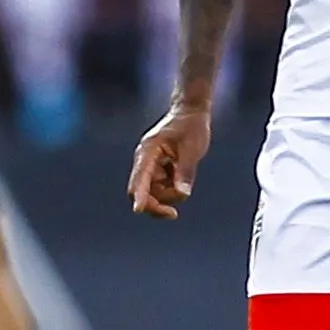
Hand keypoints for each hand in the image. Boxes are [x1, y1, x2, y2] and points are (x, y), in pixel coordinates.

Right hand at [128, 102, 213, 218]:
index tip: (137, 210)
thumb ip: (186, 171)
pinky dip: (173, 190)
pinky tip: (182, 173)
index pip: (140, 178)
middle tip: (174, 215)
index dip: (139, 196)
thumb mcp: (192, 148)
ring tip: (186, 178)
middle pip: (141, 192)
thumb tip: (182, 194)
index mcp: (148, 151)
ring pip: (153, 194)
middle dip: (156, 205)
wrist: (190, 114)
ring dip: (169, 195)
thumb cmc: (191, 127)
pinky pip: (162, 189)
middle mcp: (145, 161)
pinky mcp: (158, 171)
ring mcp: (150, 167)